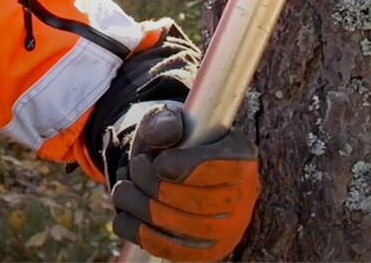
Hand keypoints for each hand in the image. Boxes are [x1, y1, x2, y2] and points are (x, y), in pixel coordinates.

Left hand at [110, 104, 259, 261]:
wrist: (164, 172)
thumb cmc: (169, 144)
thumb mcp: (164, 121)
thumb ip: (163, 120)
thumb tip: (166, 131)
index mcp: (242, 156)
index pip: (222, 167)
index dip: (184, 166)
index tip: (158, 162)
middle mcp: (244, 197)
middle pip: (197, 202)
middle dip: (152, 182)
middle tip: (136, 165)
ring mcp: (227, 230)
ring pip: (178, 227)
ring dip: (137, 203)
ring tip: (127, 186)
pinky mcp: (205, 253)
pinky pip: (165, 249)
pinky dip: (135, 229)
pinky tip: (128, 212)